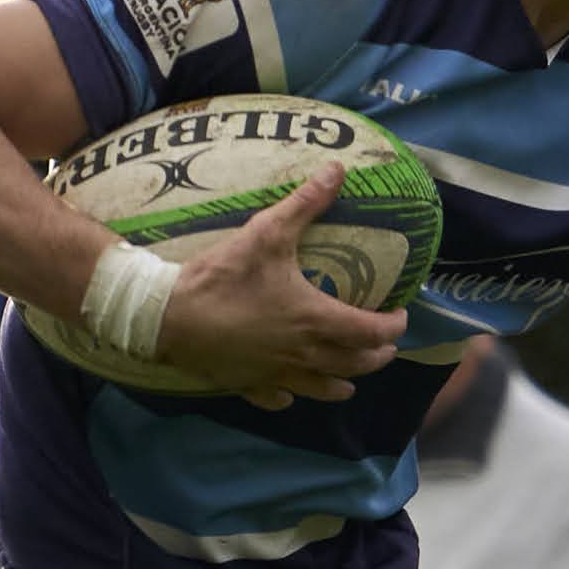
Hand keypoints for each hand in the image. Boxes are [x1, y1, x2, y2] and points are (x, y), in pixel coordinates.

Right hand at [156, 173, 409, 408]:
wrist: (168, 315)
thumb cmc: (222, 276)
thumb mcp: (266, 232)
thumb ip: (305, 203)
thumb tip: (338, 170)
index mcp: (315, 318)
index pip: (372, 331)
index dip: (394, 325)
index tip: (400, 315)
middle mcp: (303, 354)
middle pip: (356, 364)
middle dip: (377, 354)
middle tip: (384, 344)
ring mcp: (276, 374)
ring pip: (324, 390)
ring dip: (344, 382)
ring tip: (351, 377)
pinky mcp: (249, 385)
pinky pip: (278, 398)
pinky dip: (292, 395)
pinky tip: (291, 392)